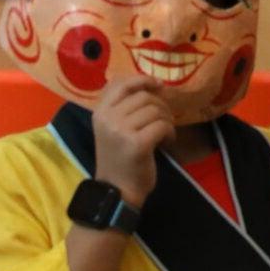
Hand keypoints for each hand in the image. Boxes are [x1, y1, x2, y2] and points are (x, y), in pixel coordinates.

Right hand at [90, 76, 171, 207]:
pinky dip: (170, 133)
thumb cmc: (119, 158)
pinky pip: (162, 126)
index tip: (158, 85)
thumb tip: (151, 83)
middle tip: (165, 120)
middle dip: (161, 106)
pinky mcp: (137, 144)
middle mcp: (107, 118)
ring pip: (155, 110)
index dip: (143, 80)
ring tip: (165, 133)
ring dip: (166, 120)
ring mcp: (121, 131)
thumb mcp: (113, 128)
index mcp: (99, 112)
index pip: (121, 84)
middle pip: (144, 97)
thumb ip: (123, 106)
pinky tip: (167, 142)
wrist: (117, 191)